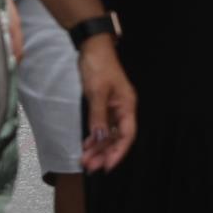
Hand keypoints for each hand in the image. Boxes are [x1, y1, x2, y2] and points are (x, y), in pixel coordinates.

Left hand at [77, 34, 138, 172]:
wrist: (92, 46)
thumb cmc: (98, 66)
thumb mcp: (97, 91)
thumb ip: (98, 116)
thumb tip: (100, 138)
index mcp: (127, 105)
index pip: (127, 135)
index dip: (118, 152)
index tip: (107, 167)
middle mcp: (123, 109)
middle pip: (117, 137)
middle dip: (104, 153)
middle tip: (90, 167)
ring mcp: (114, 107)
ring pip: (108, 133)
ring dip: (98, 147)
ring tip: (85, 160)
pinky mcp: (104, 104)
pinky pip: (102, 125)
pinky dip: (94, 136)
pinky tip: (86, 145)